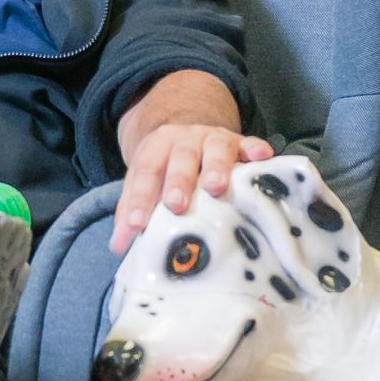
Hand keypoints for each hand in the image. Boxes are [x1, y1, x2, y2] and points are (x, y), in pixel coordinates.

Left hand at [111, 120, 274, 253]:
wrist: (188, 134)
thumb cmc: (165, 169)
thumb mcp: (144, 182)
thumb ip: (131, 212)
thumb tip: (117, 246)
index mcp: (157, 147)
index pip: (145, 172)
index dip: (140, 198)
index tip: (137, 224)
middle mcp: (185, 139)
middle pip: (180, 157)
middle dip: (178, 180)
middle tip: (176, 204)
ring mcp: (214, 138)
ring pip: (215, 148)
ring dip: (215, 166)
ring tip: (216, 187)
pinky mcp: (240, 143)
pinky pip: (249, 144)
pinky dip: (255, 149)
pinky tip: (262, 156)